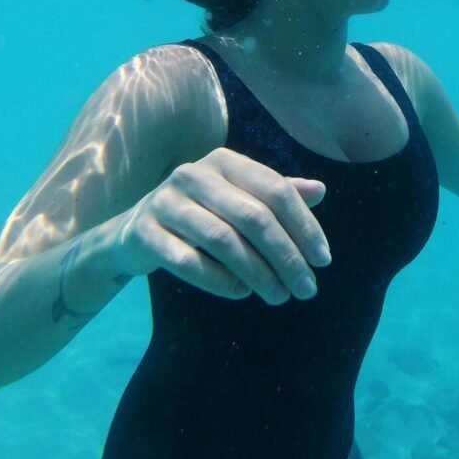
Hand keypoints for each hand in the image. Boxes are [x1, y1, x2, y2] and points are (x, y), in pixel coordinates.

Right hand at [110, 147, 330, 303]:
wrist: (135, 232)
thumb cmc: (201, 214)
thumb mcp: (239, 198)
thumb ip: (277, 194)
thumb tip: (321, 190)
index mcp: (224, 161)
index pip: (276, 190)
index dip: (304, 226)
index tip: (323, 261)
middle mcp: (194, 174)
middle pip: (253, 216)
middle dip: (286, 256)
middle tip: (306, 289)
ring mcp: (165, 201)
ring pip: (223, 240)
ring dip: (258, 273)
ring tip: (279, 296)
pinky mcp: (144, 232)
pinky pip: (187, 261)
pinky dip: (219, 280)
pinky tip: (241, 292)